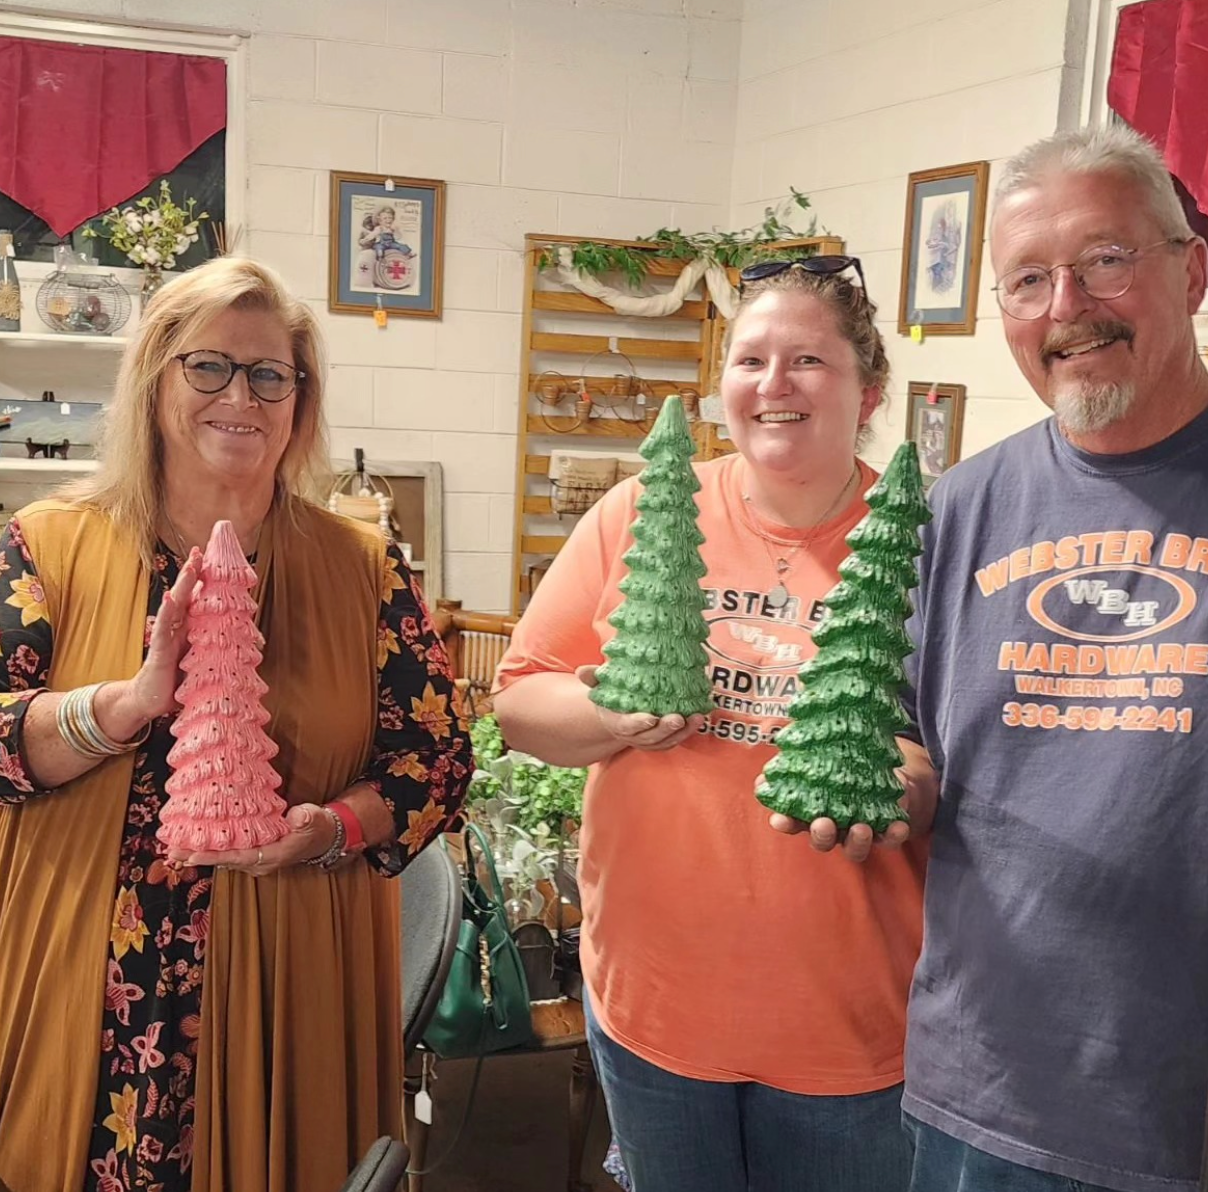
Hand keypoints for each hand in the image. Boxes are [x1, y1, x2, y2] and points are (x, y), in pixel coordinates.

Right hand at [125, 547, 203, 721]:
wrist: (150, 700)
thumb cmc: (178, 680)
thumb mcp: (203, 661)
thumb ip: (220, 648)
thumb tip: (254, 644)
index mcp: (189, 628)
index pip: (197, 599)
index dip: (205, 580)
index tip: (214, 558)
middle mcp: (177, 627)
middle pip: (186, 595)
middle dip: (193, 572)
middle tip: (199, 550)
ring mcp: (167, 635)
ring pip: (175, 605)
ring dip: (183, 584)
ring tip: (191, 565)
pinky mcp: (159, 649)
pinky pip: (163, 628)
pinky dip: (167, 612)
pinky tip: (170, 598)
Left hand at [165, 803, 338, 874]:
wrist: (324, 836)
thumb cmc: (318, 827)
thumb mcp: (316, 819)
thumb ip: (307, 817)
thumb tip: (295, 815)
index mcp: (272, 856)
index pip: (238, 857)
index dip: (215, 856)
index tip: (192, 854)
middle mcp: (259, 863)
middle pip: (223, 861)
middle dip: (197, 855)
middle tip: (170, 850)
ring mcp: (255, 859)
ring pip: (223, 858)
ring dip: (199, 852)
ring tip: (174, 846)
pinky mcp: (252, 852)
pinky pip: (227, 852)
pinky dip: (210, 847)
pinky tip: (195, 839)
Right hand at [577, 664, 707, 752]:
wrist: (618, 713)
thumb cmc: (611, 696)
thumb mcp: (600, 686)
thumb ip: (592, 679)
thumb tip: (581, 671)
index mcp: (617, 723)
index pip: (627, 727)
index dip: (638, 723)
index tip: (650, 717)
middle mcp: (634, 736)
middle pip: (650, 737)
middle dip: (665, 729)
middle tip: (678, 718)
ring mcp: (649, 740)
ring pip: (666, 741)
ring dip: (683, 732)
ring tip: (697, 718)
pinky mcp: (663, 740)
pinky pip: (676, 739)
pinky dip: (689, 731)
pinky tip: (700, 717)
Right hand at [768, 741, 939, 862]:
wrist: (883, 770)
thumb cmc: (842, 762)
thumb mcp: (820, 756)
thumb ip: (798, 759)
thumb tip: (771, 763)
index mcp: (811, 810)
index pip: (793, 821)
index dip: (785, 823)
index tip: (779, 819)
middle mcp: (833, 826)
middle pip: (822, 840)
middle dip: (821, 835)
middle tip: (822, 824)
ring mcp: (858, 831)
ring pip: (854, 848)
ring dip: (856, 841)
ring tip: (860, 827)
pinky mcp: (885, 831)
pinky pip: (889, 839)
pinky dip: (893, 835)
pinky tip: (898, 826)